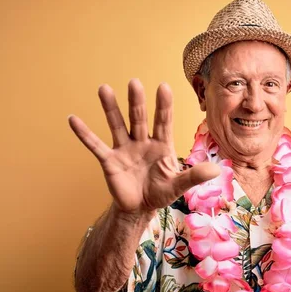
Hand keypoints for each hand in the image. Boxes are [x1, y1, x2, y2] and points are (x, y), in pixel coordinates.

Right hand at [69, 79, 219, 214]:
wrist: (139, 209)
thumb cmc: (160, 193)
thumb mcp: (178, 186)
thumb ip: (194, 176)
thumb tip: (218, 170)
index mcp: (161, 145)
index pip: (163, 122)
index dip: (164, 106)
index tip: (164, 86)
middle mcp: (142, 142)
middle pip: (139, 118)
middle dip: (136, 102)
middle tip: (134, 82)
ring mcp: (124, 149)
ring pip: (117, 125)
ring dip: (110, 108)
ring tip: (104, 88)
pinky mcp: (109, 161)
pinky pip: (95, 146)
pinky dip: (84, 134)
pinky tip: (73, 119)